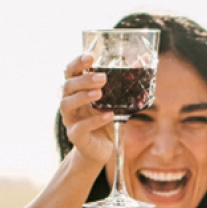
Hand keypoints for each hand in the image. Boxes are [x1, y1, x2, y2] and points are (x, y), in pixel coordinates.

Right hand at [60, 53, 117, 170]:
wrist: (101, 150)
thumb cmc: (105, 121)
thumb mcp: (114, 101)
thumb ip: (121, 85)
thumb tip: (139, 64)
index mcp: (77, 91)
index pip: (70, 72)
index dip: (77, 63)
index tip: (90, 57)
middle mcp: (70, 103)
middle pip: (67, 86)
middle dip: (83, 80)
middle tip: (102, 78)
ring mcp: (70, 120)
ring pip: (67, 104)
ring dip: (83, 96)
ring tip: (99, 93)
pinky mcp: (75, 136)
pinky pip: (80, 127)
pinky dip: (94, 121)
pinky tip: (108, 116)